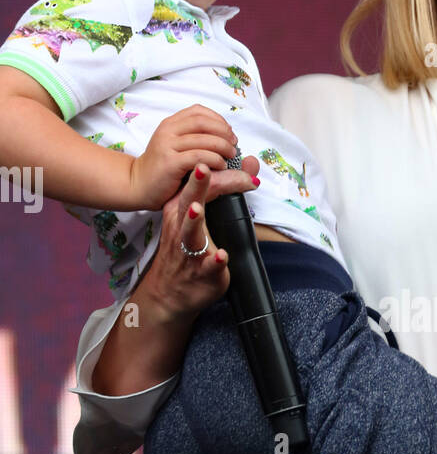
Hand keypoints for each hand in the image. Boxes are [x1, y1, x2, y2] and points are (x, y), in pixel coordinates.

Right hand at [127, 105, 257, 209]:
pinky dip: (214, 159)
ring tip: (231, 156)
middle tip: (234, 145)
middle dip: (224, 132)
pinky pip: (199, 156)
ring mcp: (167, 146)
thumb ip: (193, 137)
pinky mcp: (170, 163)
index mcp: (170, 124)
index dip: (218, 120)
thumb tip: (224, 134)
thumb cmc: (161, 168)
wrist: (137, 185)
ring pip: (204, 139)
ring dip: (223, 147)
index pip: (198, 112)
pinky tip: (221, 166)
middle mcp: (168, 131)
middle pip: (203, 122)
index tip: (229, 133)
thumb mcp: (175, 146)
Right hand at [136, 156, 259, 320]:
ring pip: (189, 234)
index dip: (213, 172)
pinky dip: (214, 261)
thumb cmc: (186, 247)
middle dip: (195, 186)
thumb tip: (251, 161)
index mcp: (180, 209)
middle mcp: (180, 227)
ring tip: (197, 209)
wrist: (168, 294)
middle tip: (202, 168)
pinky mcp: (200, 273)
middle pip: (187, 202)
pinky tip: (221, 255)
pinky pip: (207, 267)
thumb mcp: (201, 214)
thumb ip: (226, 187)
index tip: (229, 159)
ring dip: (194, 222)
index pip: (195, 185)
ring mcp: (188, 251)